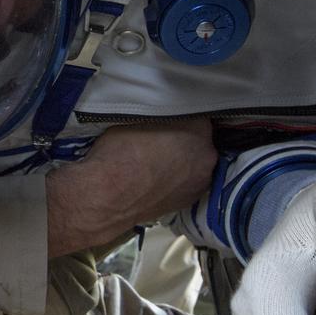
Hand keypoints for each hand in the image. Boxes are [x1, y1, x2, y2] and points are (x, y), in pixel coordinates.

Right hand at [46, 118, 215, 257]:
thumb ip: (161, 114)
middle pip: (200, 139)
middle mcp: (206, 154)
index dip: (181, 116)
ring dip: (183, 160)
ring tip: (157, 161)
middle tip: (161, 139)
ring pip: (195, 162)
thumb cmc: (120, 152)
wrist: (109, 194)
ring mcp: (200, 180)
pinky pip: (187, 182)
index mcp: (198, 127)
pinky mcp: (189, 200)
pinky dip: (177, 179)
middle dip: (184, 138)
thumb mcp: (139, 117)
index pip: (197, 114)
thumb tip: (163, 117)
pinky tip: (157, 178)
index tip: (167, 120)